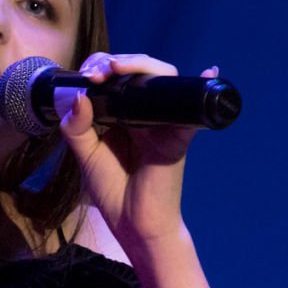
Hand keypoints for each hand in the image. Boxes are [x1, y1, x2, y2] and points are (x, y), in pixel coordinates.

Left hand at [56, 53, 219, 246]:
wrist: (134, 224)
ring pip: (163, 81)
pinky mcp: (179, 135)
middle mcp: (144, 113)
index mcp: (120, 115)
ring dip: (144, 67)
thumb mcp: (86, 156)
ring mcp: (164, 121)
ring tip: (119, 68)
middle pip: (140, 73)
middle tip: (100, 71)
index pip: (115, 79)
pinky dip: (203, 86)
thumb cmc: (113, 191)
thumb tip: (78, 95)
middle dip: (120, 62)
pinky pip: (192, 109)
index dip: (101, 68)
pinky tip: (209, 72)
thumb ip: (77, 127)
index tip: (87, 74)